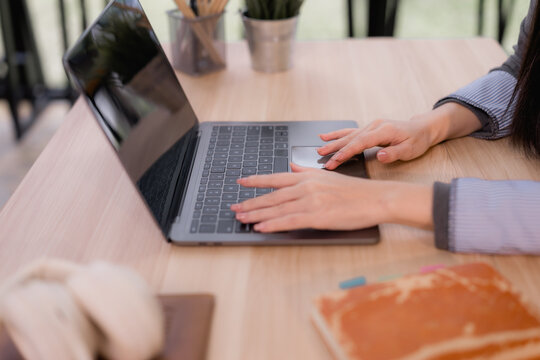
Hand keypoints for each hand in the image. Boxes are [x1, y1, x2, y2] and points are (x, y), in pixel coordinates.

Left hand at [231, 164, 432, 232]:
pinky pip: (289, 221)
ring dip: (256, 214)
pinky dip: (272, 224)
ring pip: (276, 208)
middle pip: (271, 195)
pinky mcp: (317, 216)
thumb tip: (292, 166)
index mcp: (307, 176)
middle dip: (250, 202)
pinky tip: (261, 227)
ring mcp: (310, 201)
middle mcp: (305, 186)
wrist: (375, 198)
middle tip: (234, 207)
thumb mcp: (327, 175)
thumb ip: (306, 171)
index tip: (240, 182)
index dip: (256, 181)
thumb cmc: (354, 190)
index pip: (275, 177)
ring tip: (242, 218)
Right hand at [318, 118, 434, 169]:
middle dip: (335, 148)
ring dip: (334, 142)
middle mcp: (375, 126)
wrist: (422, 128)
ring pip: (349, 135)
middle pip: (351, 138)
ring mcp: (371, 126)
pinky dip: (338, 134)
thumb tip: (380, 156)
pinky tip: (326, 136)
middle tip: (322, 157)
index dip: (347, 152)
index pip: (361, 142)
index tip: (336, 160)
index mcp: (384, 130)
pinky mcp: (369, 129)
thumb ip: (394, 153)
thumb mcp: (410, 150)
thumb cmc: (417, 140)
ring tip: (320, 147)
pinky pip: (351, 132)